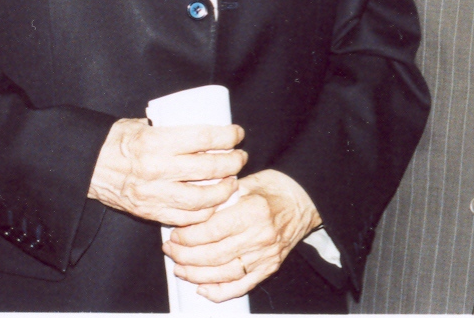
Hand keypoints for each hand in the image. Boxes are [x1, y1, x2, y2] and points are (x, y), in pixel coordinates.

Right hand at [86, 118, 245, 226]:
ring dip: (224, 190)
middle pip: (209, 168)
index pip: (203, 138)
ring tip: (231, 181)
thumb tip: (194, 125)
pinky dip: (204, 212)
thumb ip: (166, 126)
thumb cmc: (113, 142)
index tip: (237, 133)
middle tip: (240, 157)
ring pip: (203, 198)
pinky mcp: (150, 212)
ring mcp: (155, 194)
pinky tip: (213, 204)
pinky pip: (186, 217)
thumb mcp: (139, 125)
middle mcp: (158, 169)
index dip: (227, 136)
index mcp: (156, 142)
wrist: (86, 167)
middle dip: (232, 162)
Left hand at [164, 170, 319, 302]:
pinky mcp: (269, 268)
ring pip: (224, 273)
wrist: (303, 200)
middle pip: (214, 254)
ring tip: (179, 268)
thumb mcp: (245, 182)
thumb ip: (219, 197)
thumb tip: (191, 210)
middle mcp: (260, 237)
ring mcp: (266, 256)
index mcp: (253, 212)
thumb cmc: (272, 188)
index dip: (188, 236)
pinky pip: (242, 286)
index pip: (212, 231)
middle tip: (170, 250)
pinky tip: (202, 288)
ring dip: (197, 275)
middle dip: (186, 256)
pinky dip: (220, 291)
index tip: (174, 234)